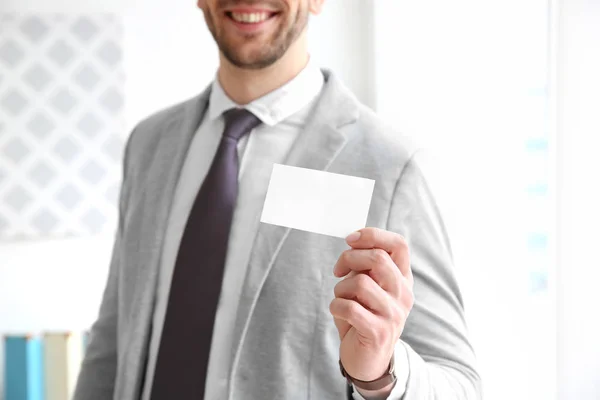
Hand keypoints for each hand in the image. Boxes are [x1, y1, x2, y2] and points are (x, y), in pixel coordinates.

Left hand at [329, 227, 413, 385]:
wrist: (368, 360)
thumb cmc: (363, 316)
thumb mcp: (368, 287)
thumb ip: (366, 267)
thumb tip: (353, 243)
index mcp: (403, 279)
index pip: (399, 244)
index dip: (372, 235)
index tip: (350, 240)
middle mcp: (403, 294)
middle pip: (378, 258)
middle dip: (349, 258)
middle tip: (338, 270)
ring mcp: (393, 314)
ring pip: (360, 283)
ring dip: (340, 288)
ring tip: (341, 298)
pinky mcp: (378, 332)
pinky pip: (349, 308)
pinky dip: (336, 306)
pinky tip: (338, 312)